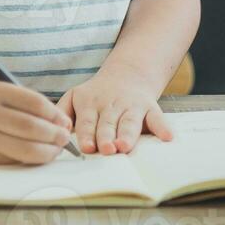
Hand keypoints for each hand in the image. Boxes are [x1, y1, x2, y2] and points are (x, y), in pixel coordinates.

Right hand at [0, 78, 73, 164]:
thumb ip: (24, 102)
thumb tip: (58, 121)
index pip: (34, 103)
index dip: (54, 113)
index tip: (64, 119)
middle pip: (32, 128)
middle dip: (54, 135)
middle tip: (64, 136)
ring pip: (25, 149)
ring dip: (47, 151)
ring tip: (56, 148)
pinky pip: (14, 159)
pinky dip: (31, 158)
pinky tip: (39, 154)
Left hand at [57, 60, 173, 155]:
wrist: (126, 74)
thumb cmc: (95, 95)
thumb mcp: (74, 96)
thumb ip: (62, 112)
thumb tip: (57, 130)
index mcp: (90, 104)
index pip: (87, 122)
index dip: (87, 134)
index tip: (86, 147)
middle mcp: (110, 106)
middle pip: (108, 124)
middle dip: (106, 137)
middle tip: (106, 150)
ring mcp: (131, 106)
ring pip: (129, 122)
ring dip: (128, 134)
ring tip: (125, 146)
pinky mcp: (150, 108)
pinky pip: (158, 117)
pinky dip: (162, 127)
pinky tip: (167, 136)